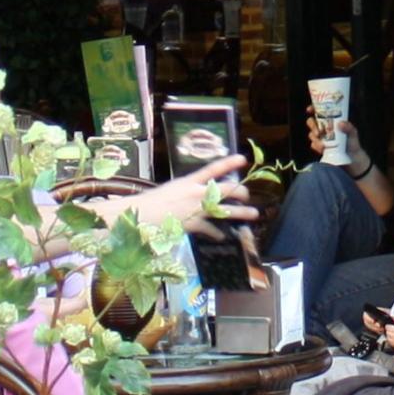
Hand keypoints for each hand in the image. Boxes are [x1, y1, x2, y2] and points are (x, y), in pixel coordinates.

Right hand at [125, 154, 257, 230]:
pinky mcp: (194, 225)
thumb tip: (196, 194)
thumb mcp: (170, 190)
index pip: (212, 168)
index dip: (229, 163)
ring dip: (242, 212)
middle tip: (247, 195)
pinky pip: (212, 230)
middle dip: (240, 192)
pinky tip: (222, 236)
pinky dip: (217, 233)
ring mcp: (196, 210)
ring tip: (253, 213)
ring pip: (226, 210)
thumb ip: (186, 191)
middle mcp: (196, 193)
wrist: (140, 216)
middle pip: (226, 190)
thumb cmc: (150, 202)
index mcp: (188, 181)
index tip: (242, 159)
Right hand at [304, 107, 365, 162]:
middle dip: (312, 125)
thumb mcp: (353, 133)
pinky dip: (316, 146)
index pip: (319, 112)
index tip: (310, 110)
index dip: (312, 109)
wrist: (352, 158)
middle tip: (319, 132)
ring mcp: (320, 137)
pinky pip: (313, 145)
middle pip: (311, 122)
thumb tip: (341, 124)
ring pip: (311, 134)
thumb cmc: (352, 142)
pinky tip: (323, 148)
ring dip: (315, 138)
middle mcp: (324, 128)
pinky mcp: (319, 147)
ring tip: (323, 143)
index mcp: (330, 121)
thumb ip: (349, 127)